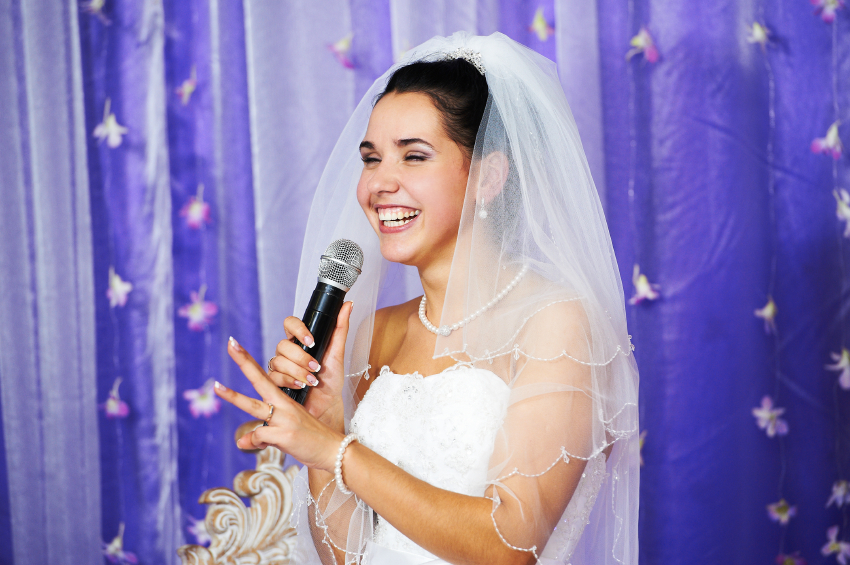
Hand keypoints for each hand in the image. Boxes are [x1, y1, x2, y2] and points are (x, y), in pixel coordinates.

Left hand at [215, 341, 343, 471]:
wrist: (334, 451)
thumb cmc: (311, 441)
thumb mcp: (285, 435)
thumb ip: (262, 435)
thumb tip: (241, 443)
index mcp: (284, 401)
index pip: (264, 377)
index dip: (249, 362)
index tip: (236, 346)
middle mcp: (284, 405)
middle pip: (259, 379)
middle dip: (244, 361)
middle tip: (230, 343)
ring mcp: (284, 418)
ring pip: (253, 406)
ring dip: (233, 396)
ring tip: (216, 387)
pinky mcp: (284, 434)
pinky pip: (260, 435)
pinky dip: (256, 443)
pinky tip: (262, 446)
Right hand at [267, 302, 352, 432]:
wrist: (327, 404)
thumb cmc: (331, 379)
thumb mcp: (338, 353)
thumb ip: (340, 328)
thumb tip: (348, 305)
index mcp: (301, 341)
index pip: (290, 324)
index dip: (298, 329)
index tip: (312, 340)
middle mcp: (288, 352)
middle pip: (283, 345)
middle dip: (301, 357)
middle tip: (316, 367)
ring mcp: (279, 366)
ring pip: (278, 361)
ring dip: (297, 371)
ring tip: (312, 381)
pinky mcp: (275, 382)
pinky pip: (274, 376)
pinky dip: (290, 381)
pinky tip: (301, 386)